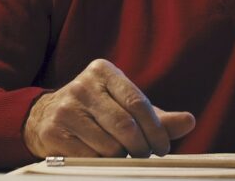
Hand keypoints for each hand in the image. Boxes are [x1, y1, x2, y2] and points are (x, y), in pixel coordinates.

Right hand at [23, 59, 195, 158]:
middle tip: (145, 155)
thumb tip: (189, 122)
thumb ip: (158, 116)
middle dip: (142, 147)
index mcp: (103, 71)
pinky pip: (90, 158)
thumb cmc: (96, 111)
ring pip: (109, 146)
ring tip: (120, 153)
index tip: (163, 147)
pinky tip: (100, 156)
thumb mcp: (125, 106)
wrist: (45, 116)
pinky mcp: (54, 132)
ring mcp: (65, 109)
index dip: (156, 130)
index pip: (138, 102)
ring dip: (121, 157)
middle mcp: (82, 86)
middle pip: (125, 126)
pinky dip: (101, 163)